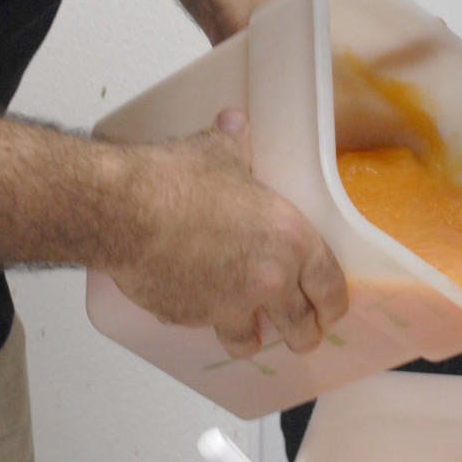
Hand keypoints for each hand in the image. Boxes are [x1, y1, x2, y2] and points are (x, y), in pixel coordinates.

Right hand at [108, 110, 347, 358]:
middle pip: (300, 326)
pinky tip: (196, 306)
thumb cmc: (177, 180)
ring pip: (250, 339)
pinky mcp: (190, 318)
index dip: (334, 302)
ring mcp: (229, 305)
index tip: (331, 310)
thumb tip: (236, 122)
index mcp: (290, 239)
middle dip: (303, 333)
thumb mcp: (218, 151)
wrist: (127, 211)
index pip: (330, 285)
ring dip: (252, 336)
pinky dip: (204, 320)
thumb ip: (237, 142)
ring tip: (249, 333)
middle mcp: (268, 279)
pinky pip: (204, 327)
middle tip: (300, 333)